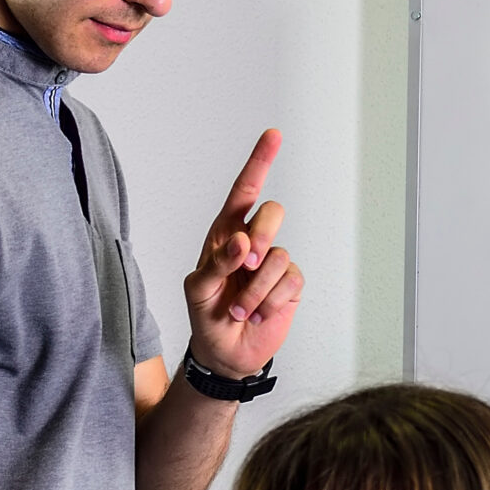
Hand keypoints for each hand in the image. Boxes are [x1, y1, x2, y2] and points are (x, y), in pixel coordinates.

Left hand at [182, 129, 303, 379]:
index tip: (273, 136)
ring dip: (257, 288)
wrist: (225, 353)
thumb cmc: (206, 316)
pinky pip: (290, 281)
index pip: (244, 192)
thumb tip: (242, 242)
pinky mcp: (289, 285)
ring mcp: (273, 263)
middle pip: (272, 214)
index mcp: (225, 234)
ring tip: (241, 308)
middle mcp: (252, 242)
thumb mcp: (199, 290)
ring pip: (280, 255)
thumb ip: (217, 263)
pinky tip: (258, 313)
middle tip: (245, 266)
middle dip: (261, 237)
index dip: (259, 163)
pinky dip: (271, 300)